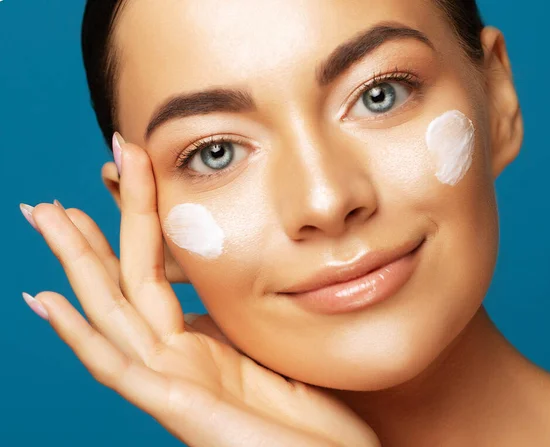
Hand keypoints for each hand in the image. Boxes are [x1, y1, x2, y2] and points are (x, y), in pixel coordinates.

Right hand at [23, 140, 380, 446]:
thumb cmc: (310, 415)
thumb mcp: (269, 345)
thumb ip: (238, 313)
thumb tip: (228, 270)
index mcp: (198, 344)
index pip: (153, 274)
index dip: (136, 224)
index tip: (126, 175)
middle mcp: (177, 359)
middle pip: (123, 283)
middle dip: (91, 232)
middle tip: (61, 188)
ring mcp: (173, 381)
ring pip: (111, 311)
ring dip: (76, 261)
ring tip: (44, 216)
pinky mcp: (177, 406)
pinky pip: (117, 368)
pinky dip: (78, 335)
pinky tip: (46, 300)